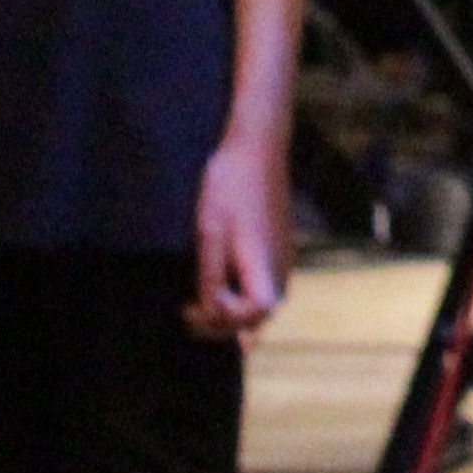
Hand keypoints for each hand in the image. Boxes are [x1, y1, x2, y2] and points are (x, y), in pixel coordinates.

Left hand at [187, 124, 291, 340]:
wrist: (257, 148)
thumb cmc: (230, 187)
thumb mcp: (210, 233)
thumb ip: (211, 277)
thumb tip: (209, 313)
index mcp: (262, 262)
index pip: (255, 313)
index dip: (224, 319)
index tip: (192, 306)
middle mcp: (280, 264)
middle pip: (261, 315)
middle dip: (224, 324)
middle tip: (188, 313)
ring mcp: (284, 255)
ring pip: (265, 302)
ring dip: (234, 312)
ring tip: (200, 304)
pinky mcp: (280, 245)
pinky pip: (266, 285)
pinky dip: (244, 296)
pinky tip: (222, 285)